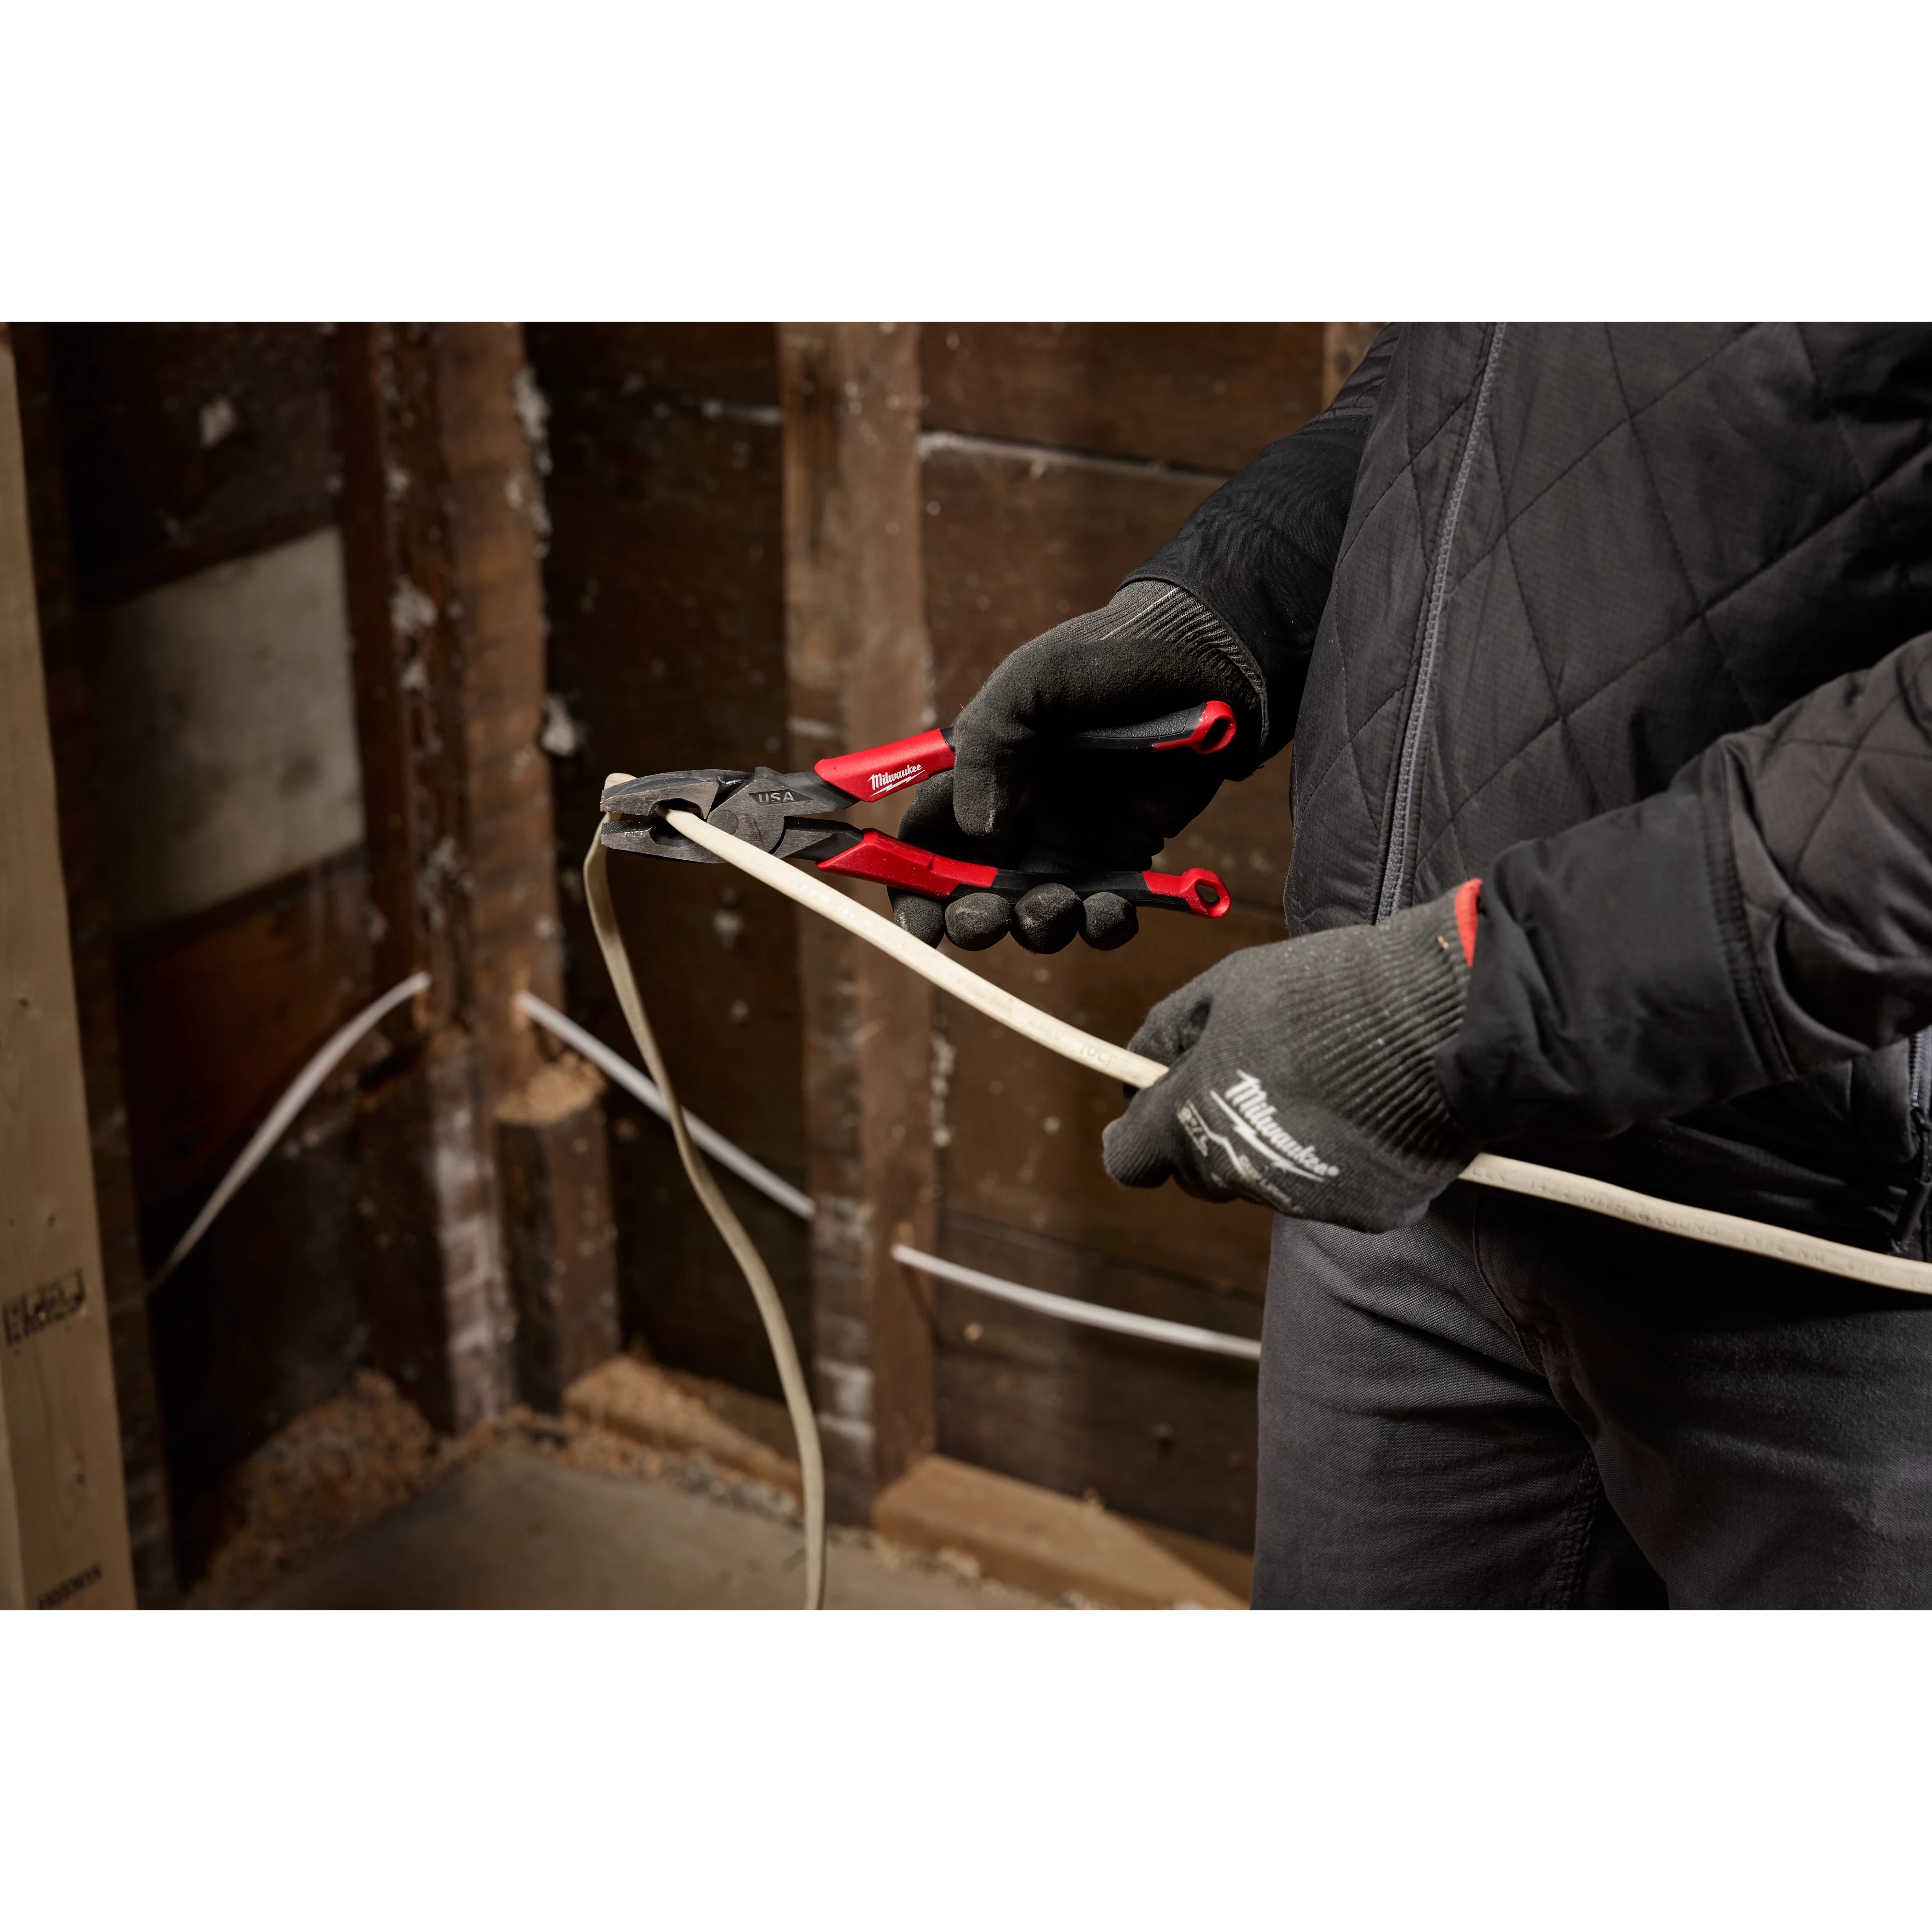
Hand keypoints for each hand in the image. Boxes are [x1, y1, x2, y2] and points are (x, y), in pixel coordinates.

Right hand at [890, 581, 1262, 952]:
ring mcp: (1069, 843)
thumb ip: (989, 749)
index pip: (927, 842)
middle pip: (973, 894)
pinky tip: (1113, 909)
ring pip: (1035, 915)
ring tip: (1061, 903)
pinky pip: (1101, 914)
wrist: (1202, 662)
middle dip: (973, 920)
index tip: (918, 924)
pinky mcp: (1123, 859)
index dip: (913, 888)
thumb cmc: (1105, 659)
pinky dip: (1103, 926)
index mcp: (978, 776)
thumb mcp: (1030, 685)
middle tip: (988, 919)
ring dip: (1039, 927)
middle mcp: (1016, 817)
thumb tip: (975, 829)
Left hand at [1103, 886, 1482, 1231]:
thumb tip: (1142, 1061)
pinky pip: (1333, 1190)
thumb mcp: (1225, 988)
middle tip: (1247, 1080)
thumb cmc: (1324, 993)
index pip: (1128, 1160)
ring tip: (1318, 1086)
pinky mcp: (1363, 1212)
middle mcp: (1238, 1173)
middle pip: (1200, 1173)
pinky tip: (1363, 1113)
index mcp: (1191, 1120)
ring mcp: (1302, 1199)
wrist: (1433, 1018)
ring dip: (1274, 1145)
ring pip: (1266, 1182)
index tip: (1148, 1112)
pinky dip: (1339, 1161)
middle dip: (1208, 1134)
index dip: (1134, 1136)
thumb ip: (1169, 1031)